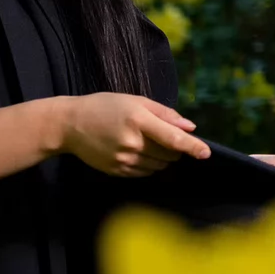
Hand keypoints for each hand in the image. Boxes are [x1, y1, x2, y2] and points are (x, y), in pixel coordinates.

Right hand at [57, 93, 211, 176]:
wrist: (69, 125)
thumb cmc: (102, 107)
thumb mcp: (133, 100)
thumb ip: (164, 113)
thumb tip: (190, 127)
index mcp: (137, 120)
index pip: (173, 138)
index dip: (192, 146)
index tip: (206, 153)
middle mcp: (132, 142)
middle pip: (170, 155)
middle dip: (173, 148)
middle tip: (160, 137)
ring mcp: (124, 159)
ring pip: (159, 166)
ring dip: (161, 158)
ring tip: (143, 143)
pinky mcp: (118, 170)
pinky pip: (145, 172)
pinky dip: (147, 164)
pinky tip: (133, 151)